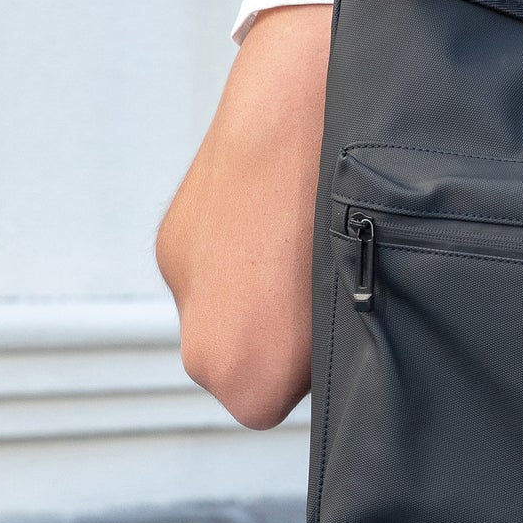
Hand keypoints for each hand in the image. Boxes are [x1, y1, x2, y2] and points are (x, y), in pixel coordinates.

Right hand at [155, 5, 331, 428]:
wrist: (295, 119)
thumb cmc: (341, 217)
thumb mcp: (352, 309)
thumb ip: (329, 353)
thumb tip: (340, 356)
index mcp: (244, 381)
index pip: (277, 403)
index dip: (311, 365)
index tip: (334, 322)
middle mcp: (198, 352)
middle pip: (245, 366)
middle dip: (279, 334)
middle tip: (320, 281)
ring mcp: (180, 296)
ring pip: (227, 314)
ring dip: (256, 290)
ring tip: (297, 240)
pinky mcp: (169, 246)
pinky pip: (211, 269)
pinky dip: (238, 251)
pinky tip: (271, 217)